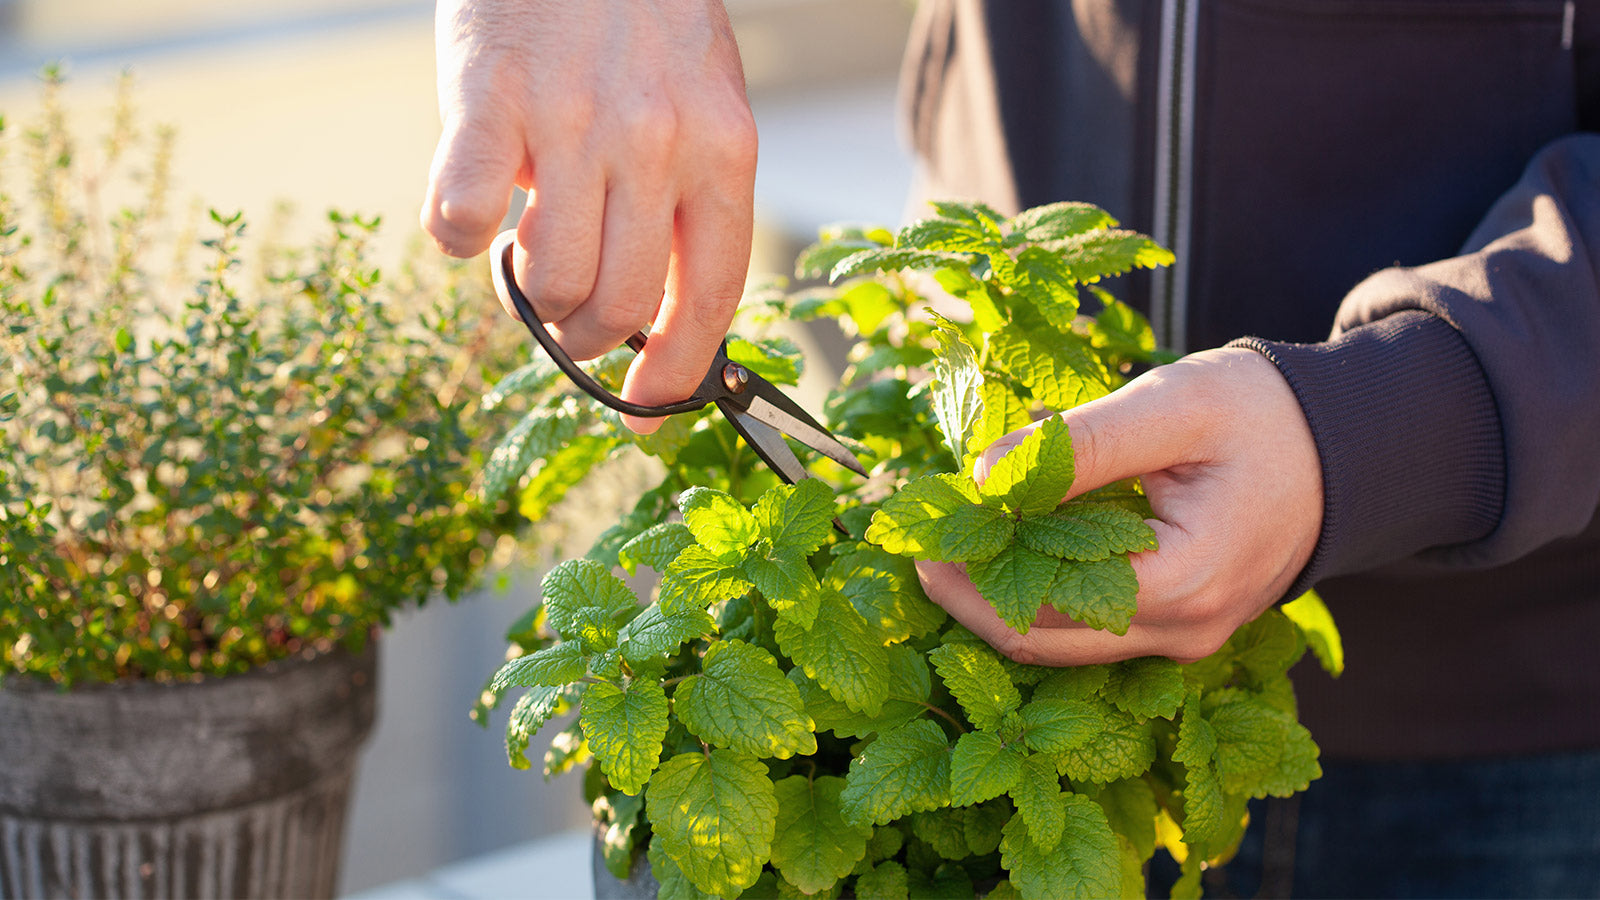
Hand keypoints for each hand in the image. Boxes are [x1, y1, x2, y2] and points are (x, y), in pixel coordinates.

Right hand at [422, 0, 757, 432]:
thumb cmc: (640, 22)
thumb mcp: (702, 104)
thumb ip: (689, 203)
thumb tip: (654, 322)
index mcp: (723, 148)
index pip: (710, 296)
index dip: (675, 373)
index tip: (648, 412)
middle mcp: (656, 140)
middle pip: (619, 304)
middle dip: (585, 339)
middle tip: (565, 320)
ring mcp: (572, 121)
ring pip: (550, 279)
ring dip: (530, 291)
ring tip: (529, 244)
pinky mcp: (489, 99)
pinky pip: (467, 219)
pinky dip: (460, 237)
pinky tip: (472, 212)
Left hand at [919, 348, 1323, 665]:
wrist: (1350, 445)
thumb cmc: (1265, 415)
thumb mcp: (1173, 405)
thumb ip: (1080, 446)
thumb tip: (981, 476)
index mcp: (1183, 583)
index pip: (1040, 603)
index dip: (969, 570)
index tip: (921, 523)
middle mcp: (1184, 633)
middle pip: (1040, 642)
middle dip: (967, 595)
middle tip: (914, 543)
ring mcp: (1184, 640)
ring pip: (1060, 647)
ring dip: (996, 599)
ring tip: (948, 542)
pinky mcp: (1180, 628)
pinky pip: (1090, 631)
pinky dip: (1037, 598)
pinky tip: (1005, 550)